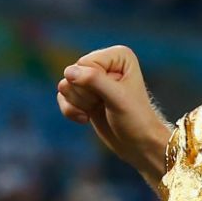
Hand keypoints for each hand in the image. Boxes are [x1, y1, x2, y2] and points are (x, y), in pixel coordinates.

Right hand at [56, 46, 173, 186]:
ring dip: (79, 104)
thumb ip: (94, 80)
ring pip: (65, 85)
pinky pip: (62, 97)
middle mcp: (104, 63)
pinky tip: (86, 118)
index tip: (110, 97)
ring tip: (99, 109)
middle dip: (85, 95)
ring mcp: (92, 79)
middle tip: (105, 104)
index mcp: (118, 56)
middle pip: (72, 73)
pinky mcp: (84, 95)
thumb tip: (68, 72)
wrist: (138, 144)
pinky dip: (70, 110)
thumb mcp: (117, 98)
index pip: (85, 63)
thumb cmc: (135, 119)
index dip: (91, 84)